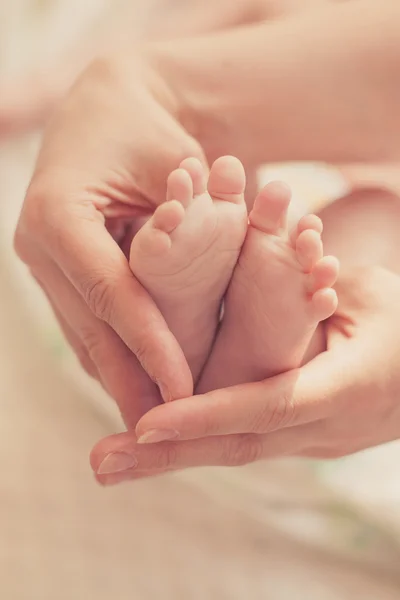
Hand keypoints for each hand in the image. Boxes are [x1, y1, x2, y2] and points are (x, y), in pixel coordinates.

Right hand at [14, 52, 203, 425]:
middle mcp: (39, 244)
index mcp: (58, 213)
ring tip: (152, 427)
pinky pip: (86, 325)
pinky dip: (113, 358)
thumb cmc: (148, 127)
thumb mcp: (174, 163)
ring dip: (119, 381)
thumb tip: (217, 288)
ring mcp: (43, 262)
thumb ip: (191, 225)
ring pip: (83, 336)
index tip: (184, 389)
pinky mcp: (58, 273)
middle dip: (128, 383)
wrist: (111, 108)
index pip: (111, 294)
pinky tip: (138, 389)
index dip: (148, 345)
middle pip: (89, 329)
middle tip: (162, 435)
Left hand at [90, 267, 399, 481]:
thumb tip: (265, 273)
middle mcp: (322, 428)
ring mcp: (312, 440)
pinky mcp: (302, 438)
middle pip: (238, 448)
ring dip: (171, 457)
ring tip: (111, 462)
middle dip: (167, 458)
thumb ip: (314, 288)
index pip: (267, 406)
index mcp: (343, 388)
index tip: (145, 425)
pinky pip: (243, 442)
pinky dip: (196, 444)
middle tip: (102, 464)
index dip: (207, 416)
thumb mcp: (370, 296)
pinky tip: (153, 445)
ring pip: (234, 451)